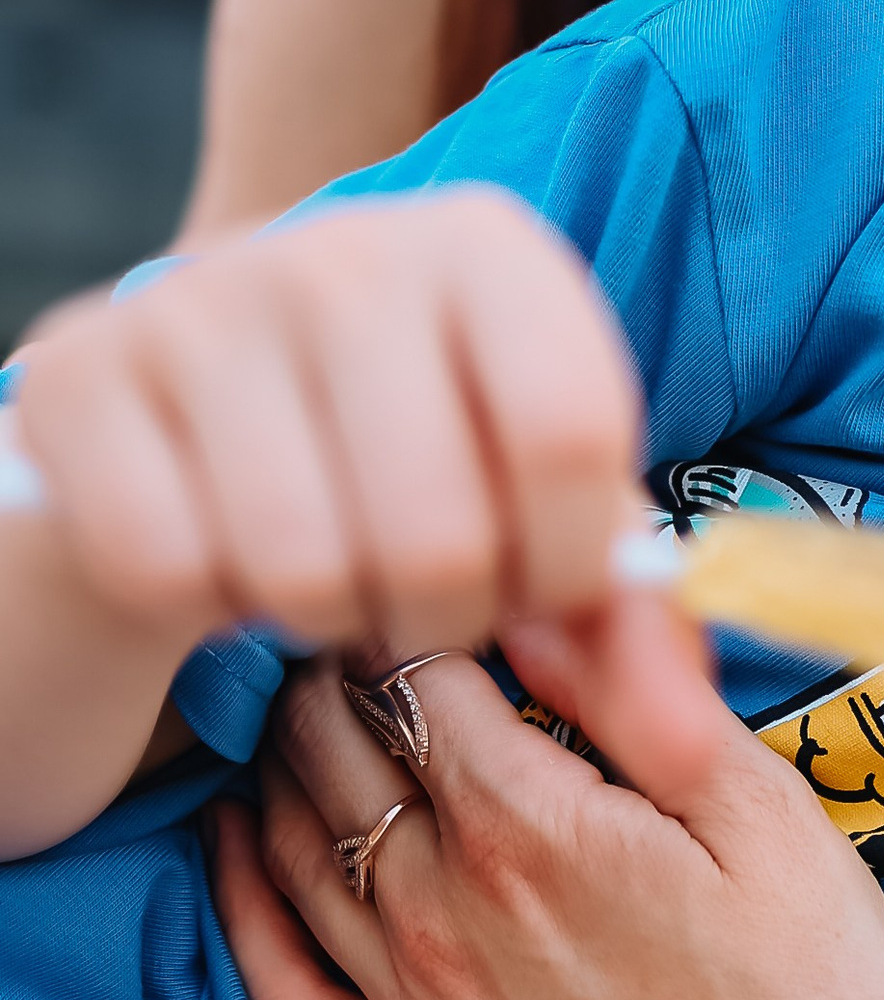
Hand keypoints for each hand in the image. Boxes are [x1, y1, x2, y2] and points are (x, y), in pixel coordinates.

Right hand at [12, 190, 640, 667]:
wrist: (199, 402)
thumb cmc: (412, 453)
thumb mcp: (535, 504)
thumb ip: (629, 623)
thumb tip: (688, 754)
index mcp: (488, 245)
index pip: (567, 436)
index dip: (564, 562)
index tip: (540, 582)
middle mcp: (345, 246)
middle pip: (438, 529)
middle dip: (444, 612)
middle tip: (422, 587)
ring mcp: (199, 300)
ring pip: (303, 570)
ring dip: (326, 619)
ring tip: (332, 565)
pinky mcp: (79, 373)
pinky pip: (170, 572)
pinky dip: (203, 606)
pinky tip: (223, 551)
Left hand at [211, 590, 883, 999]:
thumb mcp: (777, 824)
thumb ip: (656, 699)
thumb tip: (577, 587)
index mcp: (537, 831)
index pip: (420, 669)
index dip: (421, 596)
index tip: (439, 565)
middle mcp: (447, 918)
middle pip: (337, 749)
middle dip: (338, 661)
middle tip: (362, 608)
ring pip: (298, 851)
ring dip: (286, 758)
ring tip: (302, 696)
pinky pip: (284, 988)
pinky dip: (246, 901)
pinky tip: (245, 849)